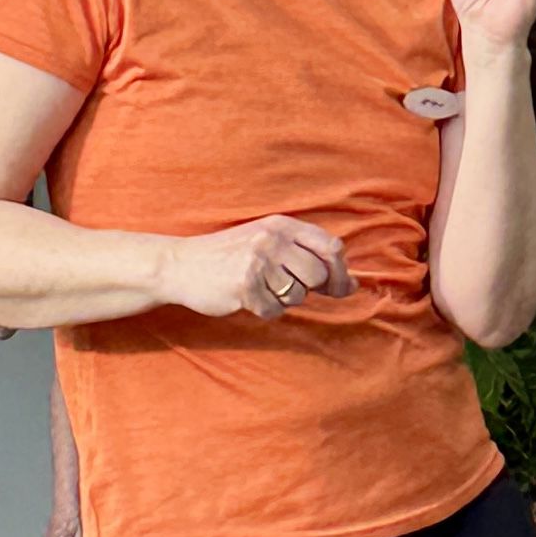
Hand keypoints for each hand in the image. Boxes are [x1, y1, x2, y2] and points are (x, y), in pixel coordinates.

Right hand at [162, 217, 353, 322]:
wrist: (181, 265)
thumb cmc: (230, 256)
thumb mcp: (268, 242)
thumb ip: (308, 257)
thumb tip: (353, 284)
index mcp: (281, 225)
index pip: (331, 247)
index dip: (341, 271)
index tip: (340, 287)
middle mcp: (272, 239)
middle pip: (318, 275)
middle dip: (307, 289)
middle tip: (282, 286)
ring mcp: (258, 262)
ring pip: (297, 296)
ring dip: (282, 300)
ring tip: (258, 287)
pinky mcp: (245, 286)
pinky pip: (274, 311)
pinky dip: (265, 310)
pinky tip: (247, 298)